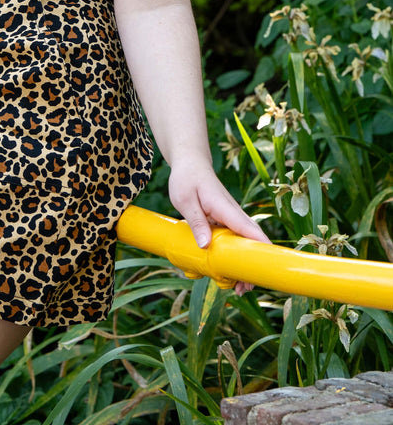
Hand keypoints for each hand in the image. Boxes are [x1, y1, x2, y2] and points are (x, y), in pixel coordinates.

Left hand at [168, 157, 270, 295]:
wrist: (190, 163)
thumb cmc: (187, 179)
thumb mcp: (185, 200)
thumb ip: (196, 222)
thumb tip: (205, 246)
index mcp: (226, 208)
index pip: (249, 229)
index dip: (260, 248)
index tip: (266, 268)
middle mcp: (233, 214)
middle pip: (251, 241)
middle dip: (253, 265)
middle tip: (244, 289)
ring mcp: (231, 218)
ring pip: (244, 243)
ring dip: (244, 264)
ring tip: (238, 287)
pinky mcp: (225, 221)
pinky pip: (234, 240)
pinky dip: (234, 256)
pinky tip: (227, 270)